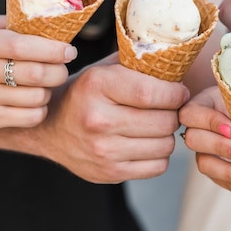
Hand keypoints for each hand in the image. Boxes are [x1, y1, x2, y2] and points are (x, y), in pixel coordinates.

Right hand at [0, 15, 75, 138]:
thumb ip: (14, 24)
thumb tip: (53, 20)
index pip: (21, 45)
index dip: (52, 49)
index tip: (70, 51)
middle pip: (35, 73)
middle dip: (58, 72)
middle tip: (62, 69)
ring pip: (36, 97)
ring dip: (49, 92)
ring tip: (44, 86)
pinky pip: (30, 117)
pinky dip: (40, 110)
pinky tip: (33, 103)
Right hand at [36, 53, 190, 182]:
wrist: (51, 128)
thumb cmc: (86, 93)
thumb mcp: (103, 69)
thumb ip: (136, 62)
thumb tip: (176, 57)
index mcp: (97, 86)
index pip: (151, 92)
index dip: (175, 93)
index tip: (180, 92)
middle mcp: (98, 120)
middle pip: (163, 121)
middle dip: (174, 113)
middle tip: (169, 108)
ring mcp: (103, 151)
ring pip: (165, 145)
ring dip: (167, 134)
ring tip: (157, 124)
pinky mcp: (109, 173)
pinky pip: (157, 166)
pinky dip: (159, 154)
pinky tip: (147, 142)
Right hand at [178, 86, 230, 209]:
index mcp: (207, 104)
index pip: (193, 112)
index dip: (210, 121)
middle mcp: (200, 128)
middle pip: (193, 140)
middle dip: (220, 148)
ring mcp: (205, 151)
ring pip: (204, 164)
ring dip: (229, 173)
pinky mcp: (215, 170)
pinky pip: (221, 183)